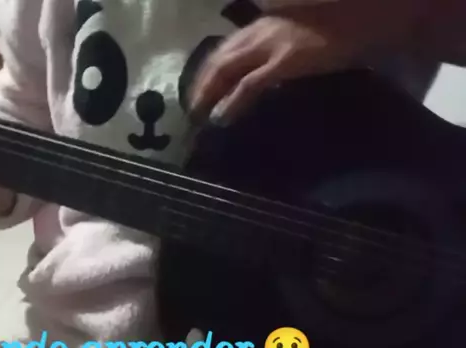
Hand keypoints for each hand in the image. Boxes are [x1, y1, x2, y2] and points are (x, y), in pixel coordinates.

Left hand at [190, 1, 421, 124]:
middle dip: (200, 84)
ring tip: (198, 115)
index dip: (208, 69)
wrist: (376, 9)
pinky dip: (231, 102)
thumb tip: (272, 69)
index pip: (226, 47)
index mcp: (266, 22)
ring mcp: (273, 44)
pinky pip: (249, 85)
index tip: (199, 88)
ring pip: (225, 70)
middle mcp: (262, 30)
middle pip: (218, 59)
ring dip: (207, 94)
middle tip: (191, 107)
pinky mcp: (287, 60)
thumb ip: (285, 45)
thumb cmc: (347, 21)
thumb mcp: (306, 32)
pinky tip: (220, 118)